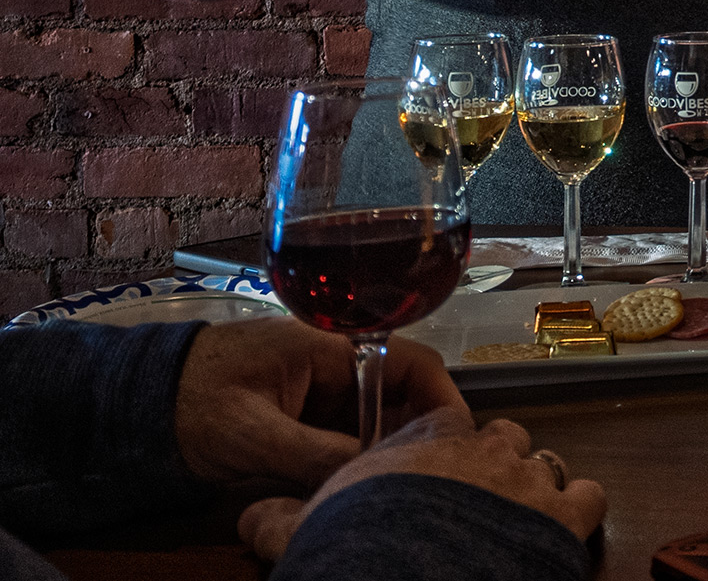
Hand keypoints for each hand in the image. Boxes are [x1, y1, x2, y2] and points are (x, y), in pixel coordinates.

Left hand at [174, 317, 466, 488]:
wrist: (132, 405)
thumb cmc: (186, 402)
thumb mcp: (250, 432)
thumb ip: (312, 451)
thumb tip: (370, 472)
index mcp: (328, 345)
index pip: (408, 362)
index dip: (439, 397)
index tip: (453, 438)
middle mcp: (335, 362)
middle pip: (400, 393)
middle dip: (414, 431)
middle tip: (419, 472)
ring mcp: (322, 389)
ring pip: (378, 419)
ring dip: (385, 449)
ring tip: (392, 482)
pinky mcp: (308, 414)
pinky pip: (350, 434)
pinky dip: (358, 458)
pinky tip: (358, 484)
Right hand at [238, 408, 606, 560]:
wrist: (417, 578)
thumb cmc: (365, 544)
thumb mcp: (310, 528)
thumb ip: (281, 517)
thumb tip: (253, 518)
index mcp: (430, 438)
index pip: (439, 416)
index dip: (437, 439)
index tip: (429, 463)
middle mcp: (488, 448)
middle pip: (500, 435)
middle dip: (491, 458)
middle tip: (475, 491)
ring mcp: (532, 479)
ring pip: (547, 460)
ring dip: (534, 482)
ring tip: (519, 510)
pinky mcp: (566, 517)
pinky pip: (589, 496)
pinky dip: (582, 507)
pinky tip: (566, 523)